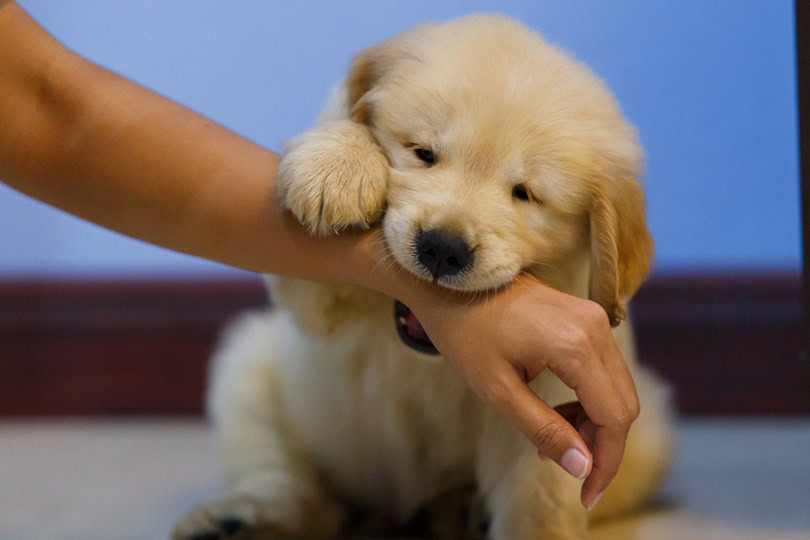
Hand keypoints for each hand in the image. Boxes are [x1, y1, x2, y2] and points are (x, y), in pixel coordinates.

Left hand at [405, 273, 639, 509]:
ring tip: (552, 439)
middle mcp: (595, 327)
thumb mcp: (497, 390)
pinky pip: (603, 367)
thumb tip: (582, 468)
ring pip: (616, 387)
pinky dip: (588, 397)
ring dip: (593, 422)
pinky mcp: (585, 315)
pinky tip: (557, 411)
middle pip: (623, 404)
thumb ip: (543, 429)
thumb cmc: (466, 334)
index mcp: (574, 346)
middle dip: (600, 445)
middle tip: (565, 465)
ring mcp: (593, 317)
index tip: (588, 495)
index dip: (606, 462)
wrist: (452, 283)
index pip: (613, 417)